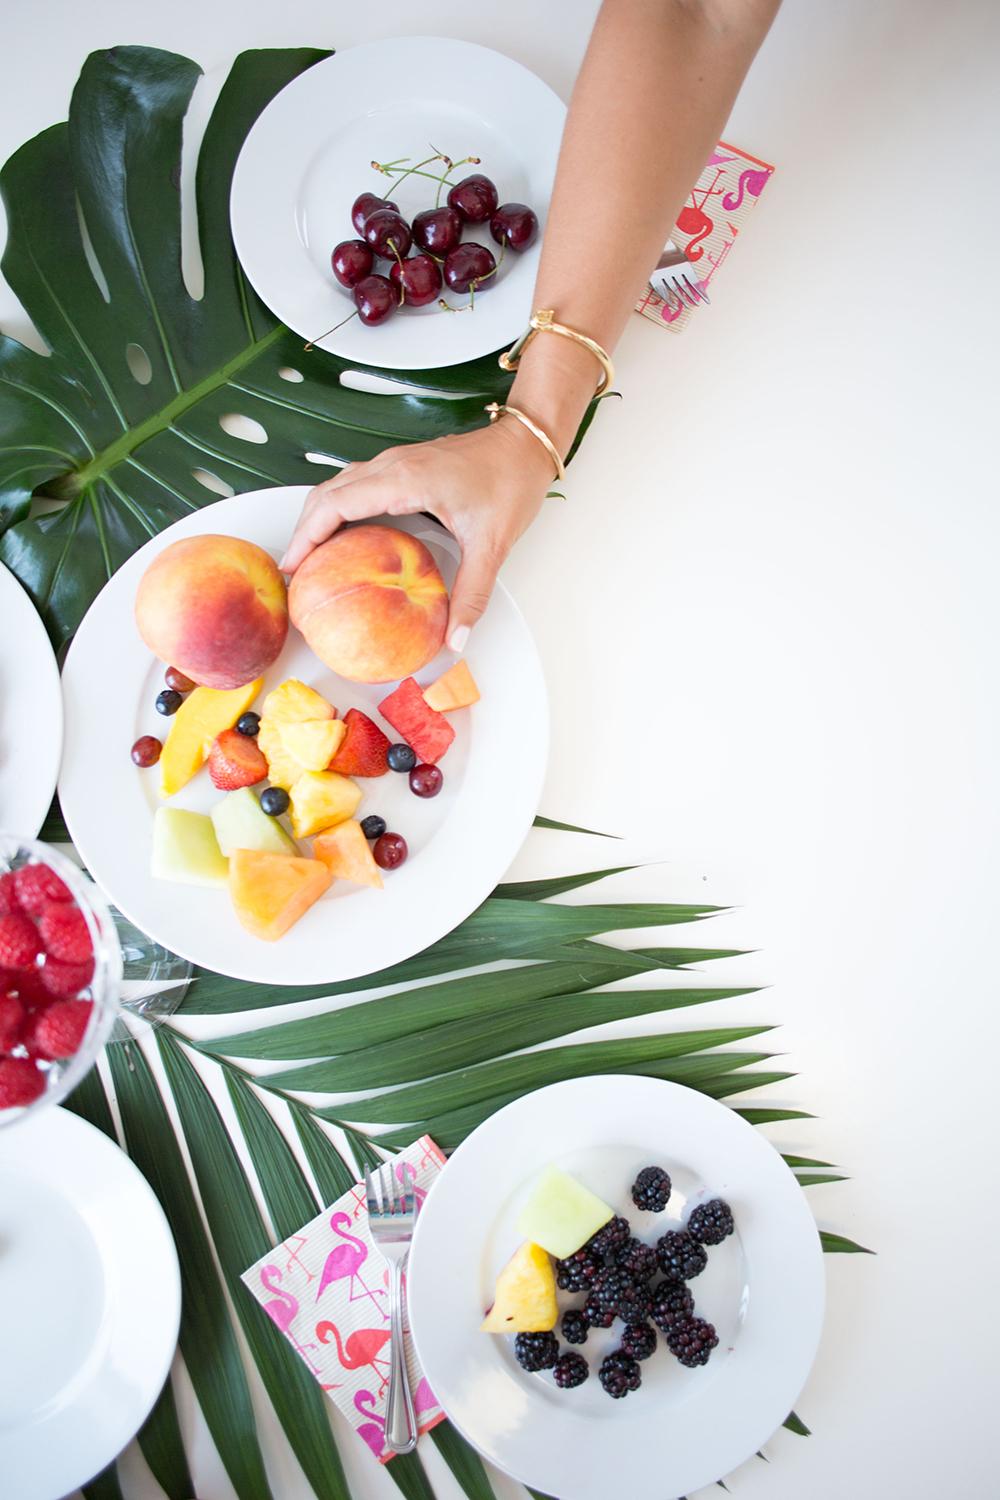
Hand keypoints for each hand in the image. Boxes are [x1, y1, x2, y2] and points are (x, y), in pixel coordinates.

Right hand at [280, 418, 556, 649]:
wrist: (527, 444)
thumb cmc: (511, 480)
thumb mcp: (492, 544)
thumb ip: (472, 594)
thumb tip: (456, 636)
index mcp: (405, 479)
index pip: (335, 503)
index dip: (306, 535)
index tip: (293, 567)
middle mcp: (393, 465)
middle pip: (326, 493)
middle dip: (303, 530)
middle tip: (296, 571)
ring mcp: (397, 461)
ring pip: (338, 485)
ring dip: (319, 517)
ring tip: (312, 557)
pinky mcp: (404, 464)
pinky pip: (357, 483)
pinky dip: (339, 508)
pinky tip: (345, 535)